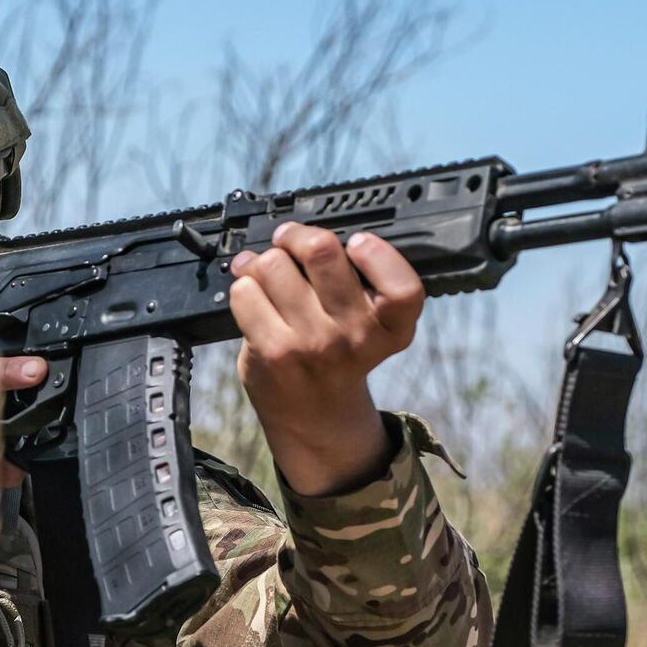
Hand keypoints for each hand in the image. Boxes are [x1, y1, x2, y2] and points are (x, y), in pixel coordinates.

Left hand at [229, 223, 424, 495]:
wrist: (314, 413)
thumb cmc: (337, 354)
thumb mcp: (369, 322)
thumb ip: (358, 281)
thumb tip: (306, 233)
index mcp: (392, 328)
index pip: (403, 287)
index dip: (378, 254)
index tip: (357, 244)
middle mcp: (357, 337)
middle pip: (322, 252)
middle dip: (298, 236)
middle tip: (291, 241)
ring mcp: (314, 345)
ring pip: (274, 265)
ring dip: (264, 262)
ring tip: (267, 273)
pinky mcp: (275, 352)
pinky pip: (246, 292)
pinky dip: (243, 285)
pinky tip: (253, 294)